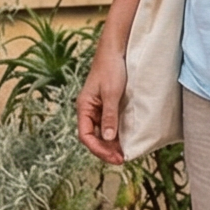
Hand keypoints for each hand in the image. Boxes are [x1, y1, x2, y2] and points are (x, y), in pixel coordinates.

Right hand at [77, 44, 129, 164]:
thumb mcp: (112, 93)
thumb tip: (109, 138)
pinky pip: (109, 125)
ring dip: (111, 144)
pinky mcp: (107, 105)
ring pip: (102, 133)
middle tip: (122, 159)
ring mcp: (98, 108)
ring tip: (124, 154)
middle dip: (106, 150)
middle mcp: (88, 110)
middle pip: (93, 137)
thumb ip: (109, 116)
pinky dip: (115, 134)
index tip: (114, 157)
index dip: (98, 149)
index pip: (86, 136)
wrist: (116, 49)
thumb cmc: (111, 68)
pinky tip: (125, 140)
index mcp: (84, 107)